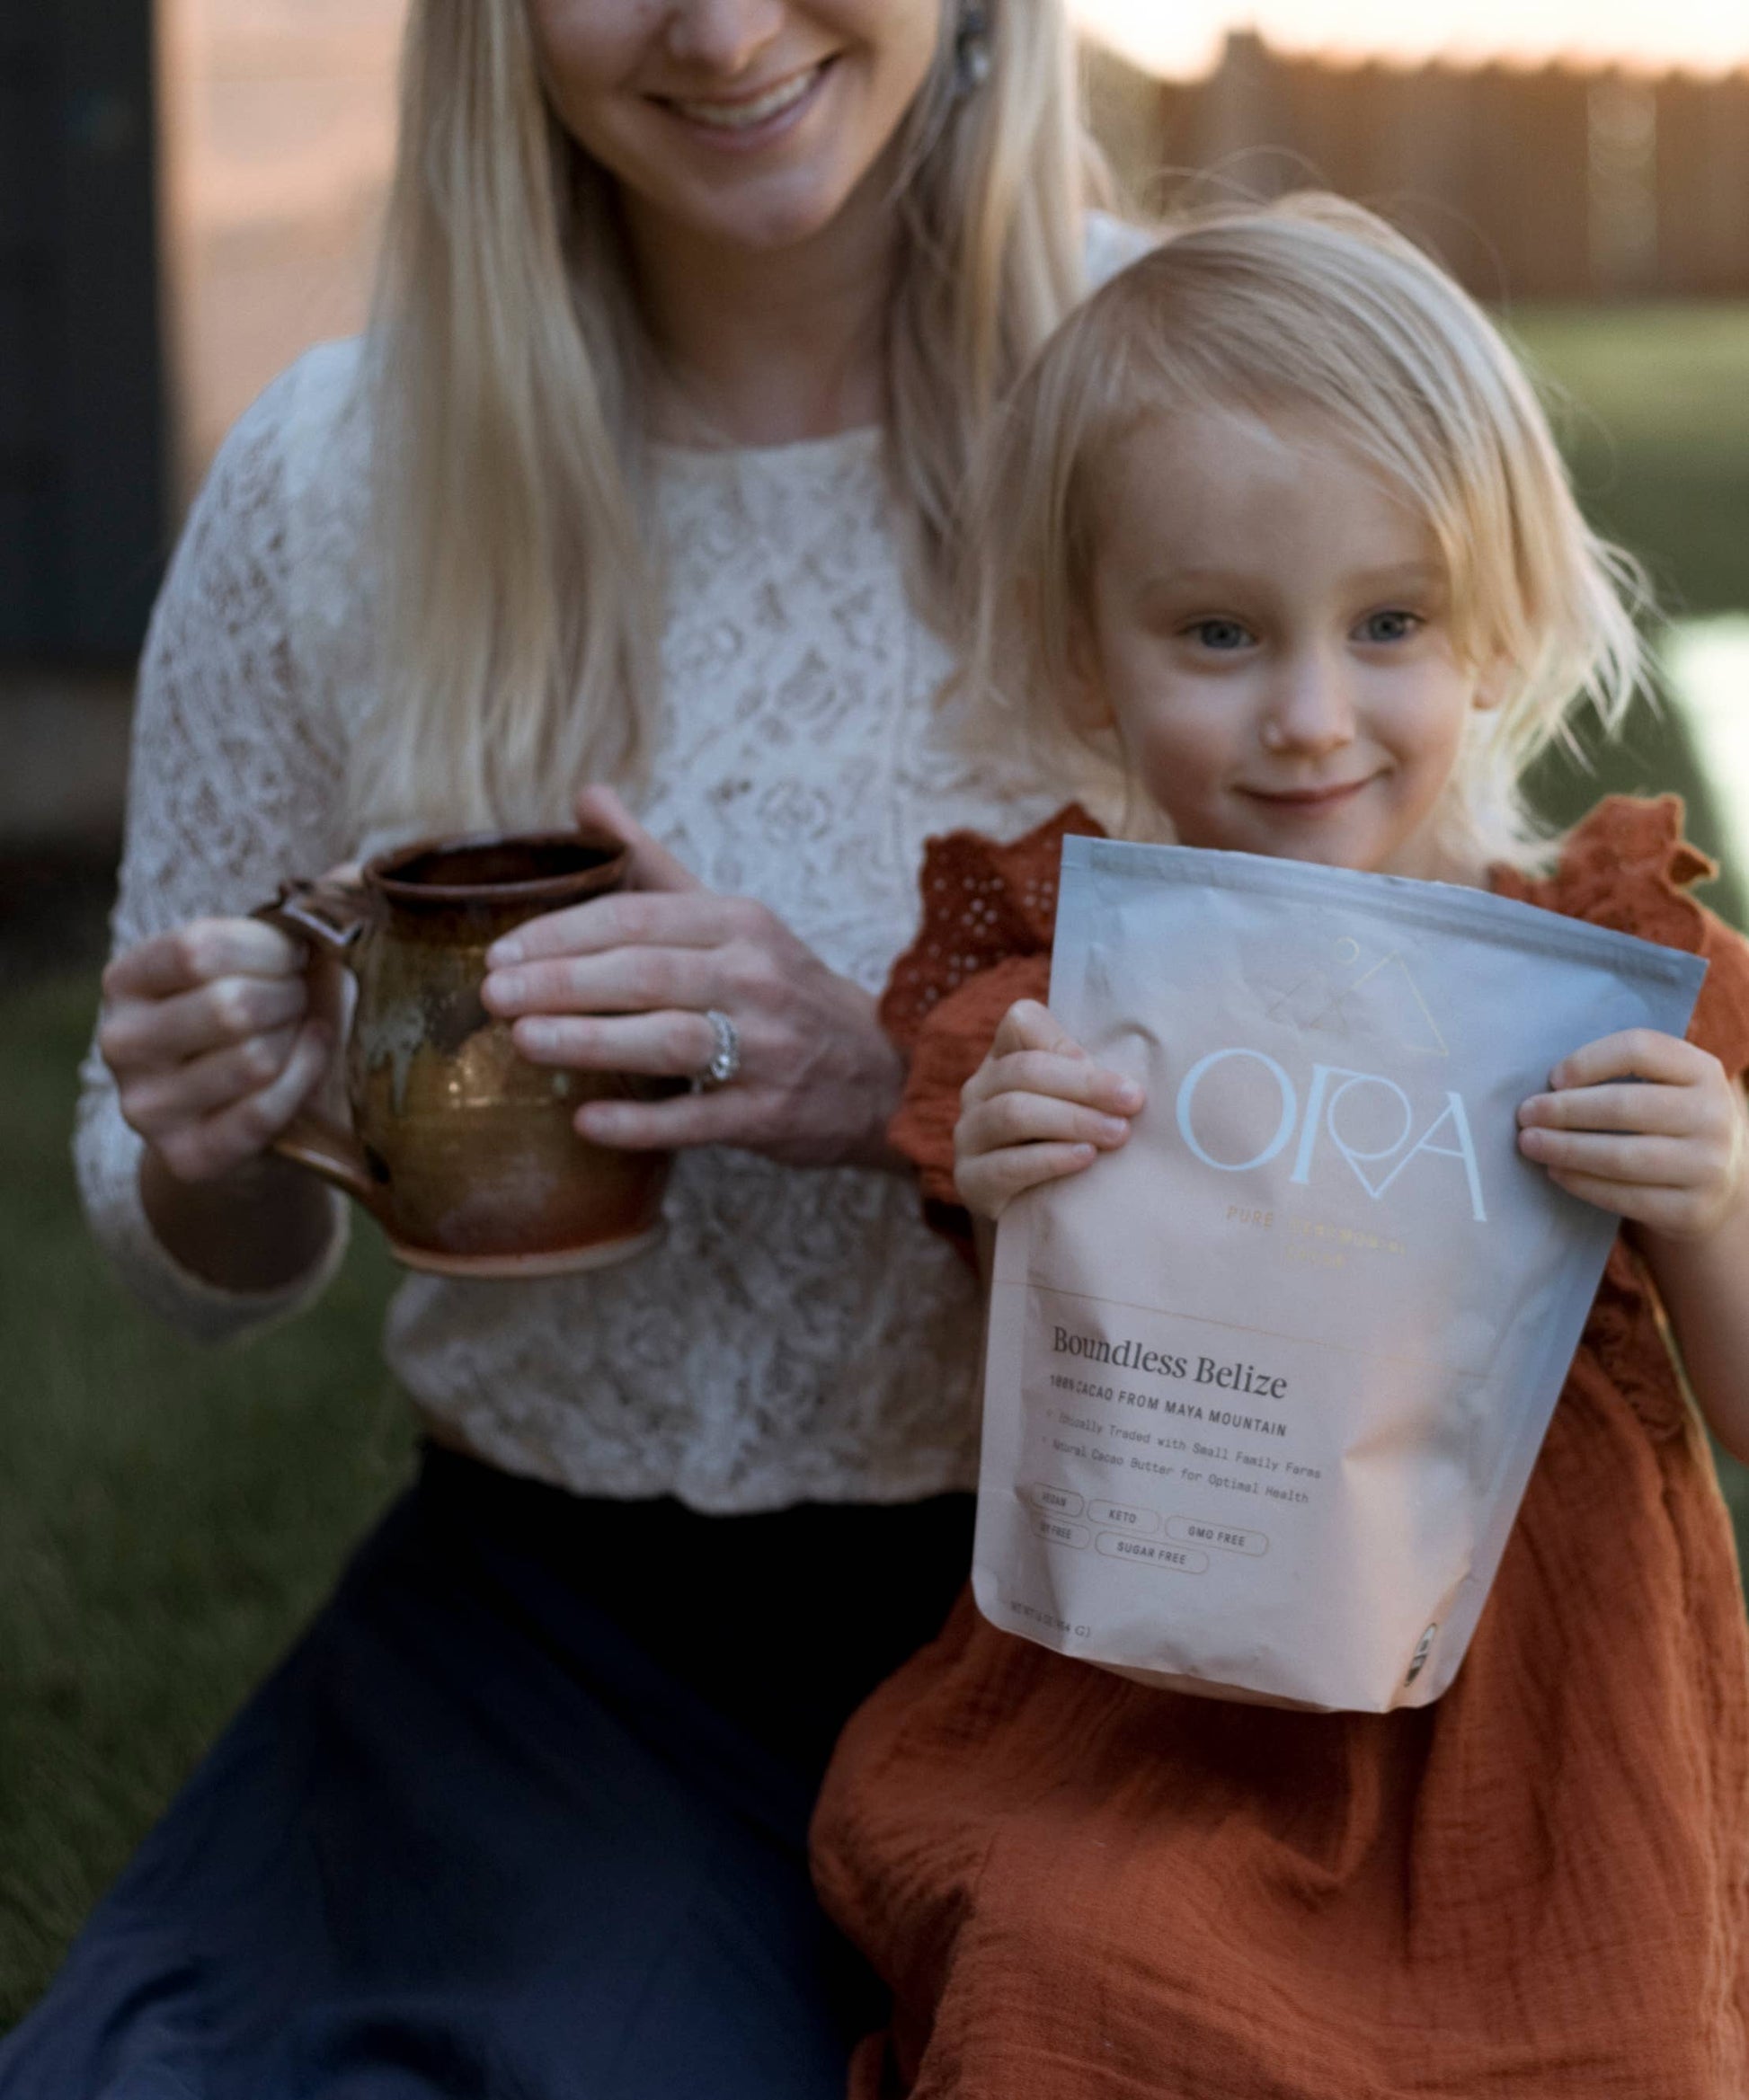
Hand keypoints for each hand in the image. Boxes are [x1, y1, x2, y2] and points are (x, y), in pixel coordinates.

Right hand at [98, 917, 331, 1182]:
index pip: (200, 948)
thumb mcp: (280, 960)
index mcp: (127, 979)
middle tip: (301, 1001)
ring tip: (299, 1032)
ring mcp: (145, 1107)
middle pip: (230, 1006)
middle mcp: (119, 1042)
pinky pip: (264, 1113)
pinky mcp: (186, 1157)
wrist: (266, 1118)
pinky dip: (305, 1081)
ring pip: (253, 1060)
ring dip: (299, 1040)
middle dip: (291, 998)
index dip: (271, 948)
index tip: (299, 955)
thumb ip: (312, 909)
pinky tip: (311, 1061)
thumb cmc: (276, 1018)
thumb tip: (354, 875)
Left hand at [480, 785, 904, 1167]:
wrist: (881, 1071)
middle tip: (493, 994)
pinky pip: (695, 1119)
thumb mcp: (730, 918)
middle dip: (562, 982)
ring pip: (669, 1040)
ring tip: (524, 1041)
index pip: (637, 917)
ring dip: (591, 1040)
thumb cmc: (782, 989)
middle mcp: (756, 978)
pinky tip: (584, 1120)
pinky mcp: (767, 1114)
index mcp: (738, 924)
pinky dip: (639, 1122)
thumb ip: (652, 864)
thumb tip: (587, 798)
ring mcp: (766, 1049)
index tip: (500, 949)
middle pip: (646, 974)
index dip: (563, 933)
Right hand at [954, 999, 1143, 1220]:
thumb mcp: (1078, 1103)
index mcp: (1003, 1059)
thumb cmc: (1067, 1144)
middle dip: (1085, 1085)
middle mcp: (978, 1091)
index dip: (1064, 1040)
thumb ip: (1089, 1078)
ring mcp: (968, 1135)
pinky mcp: (970, 1181)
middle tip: (1133, 1102)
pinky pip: (1006, 1165)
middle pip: (1023, 1070)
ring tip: (1117, 1134)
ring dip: (1072, 1120)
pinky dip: (1051, 1159)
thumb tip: (1125, 1080)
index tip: (1111, 1067)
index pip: (1021, 1022)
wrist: (1036, 1212)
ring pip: (1013, 1113)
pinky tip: (1085, 1157)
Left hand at [1516, 1028, 1748, 1241]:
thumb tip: (1549, 1088)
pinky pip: (1625, 1197)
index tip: (1553, 1078)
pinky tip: (1556, 1172)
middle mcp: (1713, 1115)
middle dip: (1564, 1110)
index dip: (1588, 1061)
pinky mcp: (1692, 1210)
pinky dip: (1582, 1183)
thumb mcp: (1664, 1086)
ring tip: (1530, 1144)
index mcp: (1701, 1071)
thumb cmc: (1669, 1123)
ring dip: (1566, 1149)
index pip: (1639, 1050)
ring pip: (1621, 1157)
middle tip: (1525, 1114)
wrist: (1719, 1184)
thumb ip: (1622, 1076)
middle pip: (1624, 1106)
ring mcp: (1708, 1166)